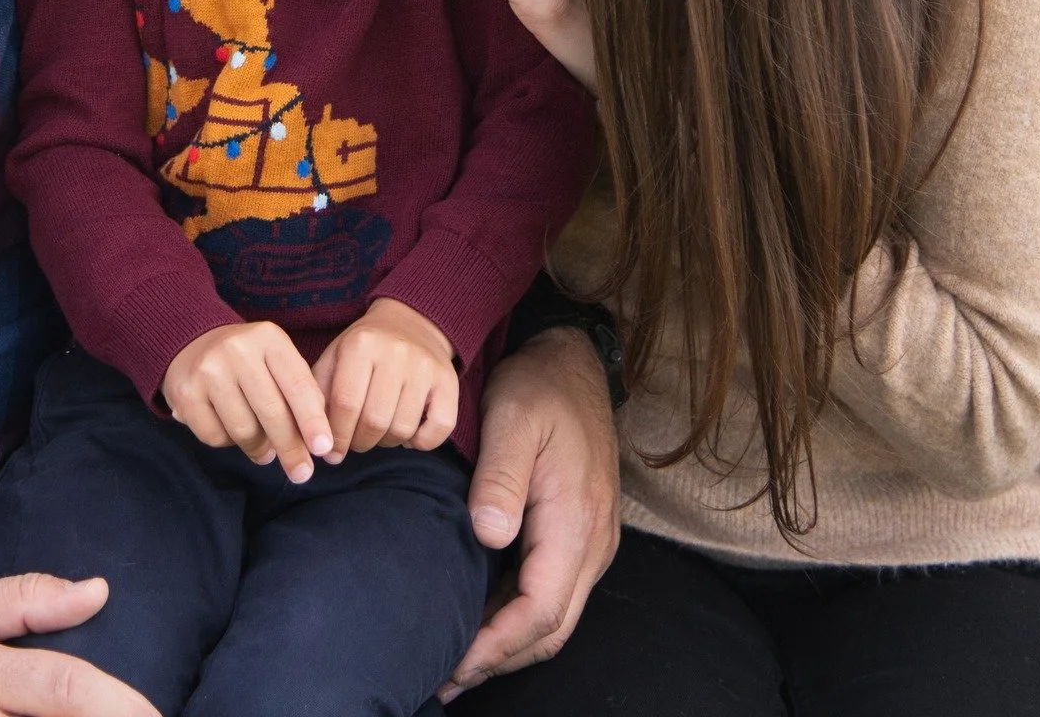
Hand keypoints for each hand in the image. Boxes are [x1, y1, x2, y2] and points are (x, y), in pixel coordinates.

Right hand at [163, 320, 333, 481]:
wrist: (193, 344)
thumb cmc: (249, 361)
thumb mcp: (278, 360)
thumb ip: (301, 391)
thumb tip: (320, 439)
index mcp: (268, 338)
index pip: (297, 384)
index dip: (312, 420)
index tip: (324, 449)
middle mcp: (237, 349)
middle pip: (271, 412)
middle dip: (291, 448)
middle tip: (302, 473)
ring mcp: (209, 370)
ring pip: (244, 430)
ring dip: (260, 449)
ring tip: (265, 452)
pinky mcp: (186, 394)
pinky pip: (215, 437)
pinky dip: (229, 444)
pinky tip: (232, 433)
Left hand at [312, 297, 458, 461]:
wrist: (410, 321)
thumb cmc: (364, 350)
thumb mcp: (335, 358)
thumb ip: (319, 394)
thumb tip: (320, 442)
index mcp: (361, 344)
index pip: (345, 403)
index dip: (337, 436)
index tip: (332, 451)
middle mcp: (396, 352)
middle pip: (374, 420)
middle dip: (360, 442)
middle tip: (356, 441)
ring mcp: (426, 366)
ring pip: (403, 429)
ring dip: (387, 443)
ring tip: (379, 433)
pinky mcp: (449, 380)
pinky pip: (440, 428)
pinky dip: (422, 442)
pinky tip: (409, 434)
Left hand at [438, 328, 618, 700]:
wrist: (574, 361)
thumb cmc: (539, 387)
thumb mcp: (512, 419)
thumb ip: (500, 478)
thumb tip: (488, 536)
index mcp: (575, 521)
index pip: (540, 611)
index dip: (496, 646)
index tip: (453, 662)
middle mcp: (593, 542)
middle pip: (552, 629)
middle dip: (501, 660)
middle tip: (446, 677)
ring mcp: (592, 539)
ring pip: (557, 616)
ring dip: (511, 643)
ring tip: (459, 658)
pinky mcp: (583, 532)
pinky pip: (556, 592)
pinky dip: (521, 616)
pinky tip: (486, 616)